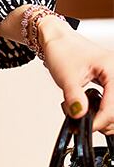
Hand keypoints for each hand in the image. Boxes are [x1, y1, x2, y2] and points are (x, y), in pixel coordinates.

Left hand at [38, 17, 113, 133]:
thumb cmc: (62, 50)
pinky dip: (103, 110)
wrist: (57, 40)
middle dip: (105, 121)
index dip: (101, 120)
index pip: (113, 105)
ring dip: (104, 117)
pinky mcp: (109, 81)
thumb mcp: (66, 77)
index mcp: (112, 69)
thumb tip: (80, 116)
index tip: (87, 127)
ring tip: (86, 116)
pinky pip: (112, 101)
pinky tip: (90, 110)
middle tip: (86, 123)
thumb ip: (74, 98)